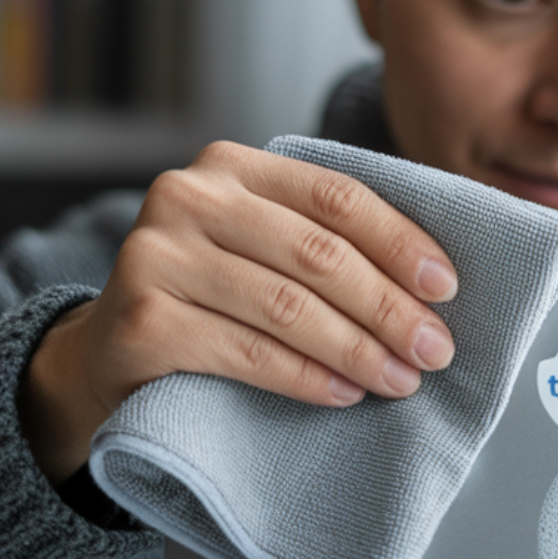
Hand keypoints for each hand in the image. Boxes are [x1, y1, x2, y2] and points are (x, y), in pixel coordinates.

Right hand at [19, 141, 458, 484]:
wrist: (110, 351)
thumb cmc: (212, 297)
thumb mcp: (263, 246)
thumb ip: (327, 240)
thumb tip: (436, 278)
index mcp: (232, 165)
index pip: (337, 197)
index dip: (401, 243)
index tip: (447, 289)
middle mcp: (188, 196)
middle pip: (318, 253)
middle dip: (389, 306)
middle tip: (436, 350)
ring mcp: (156, 255)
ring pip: (286, 305)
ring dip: (357, 349)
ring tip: (400, 379)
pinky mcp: (141, 321)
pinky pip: (246, 352)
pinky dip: (305, 377)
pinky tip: (343, 393)